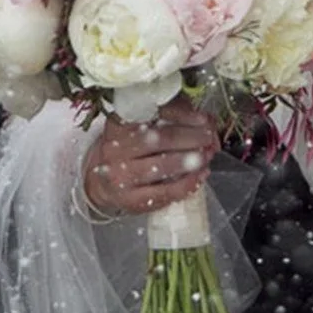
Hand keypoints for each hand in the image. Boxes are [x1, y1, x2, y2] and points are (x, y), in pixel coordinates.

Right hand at [82, 98, 216, 219]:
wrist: (103, 183)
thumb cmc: (130, 150)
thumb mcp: (142, 127)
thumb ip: (173, 117)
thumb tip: (207, 121)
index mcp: (118, 123)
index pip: (153, 113)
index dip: (183, 115)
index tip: (203, 119)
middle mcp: (115, 148)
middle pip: (160, 138)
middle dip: (191, 137)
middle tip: (209, 137)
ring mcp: (120, 175)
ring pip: (162, 166)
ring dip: (190, 160)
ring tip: (207, 155)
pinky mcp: (130, 199)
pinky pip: (164, 192)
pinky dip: (188, 183)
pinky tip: (201, 175)